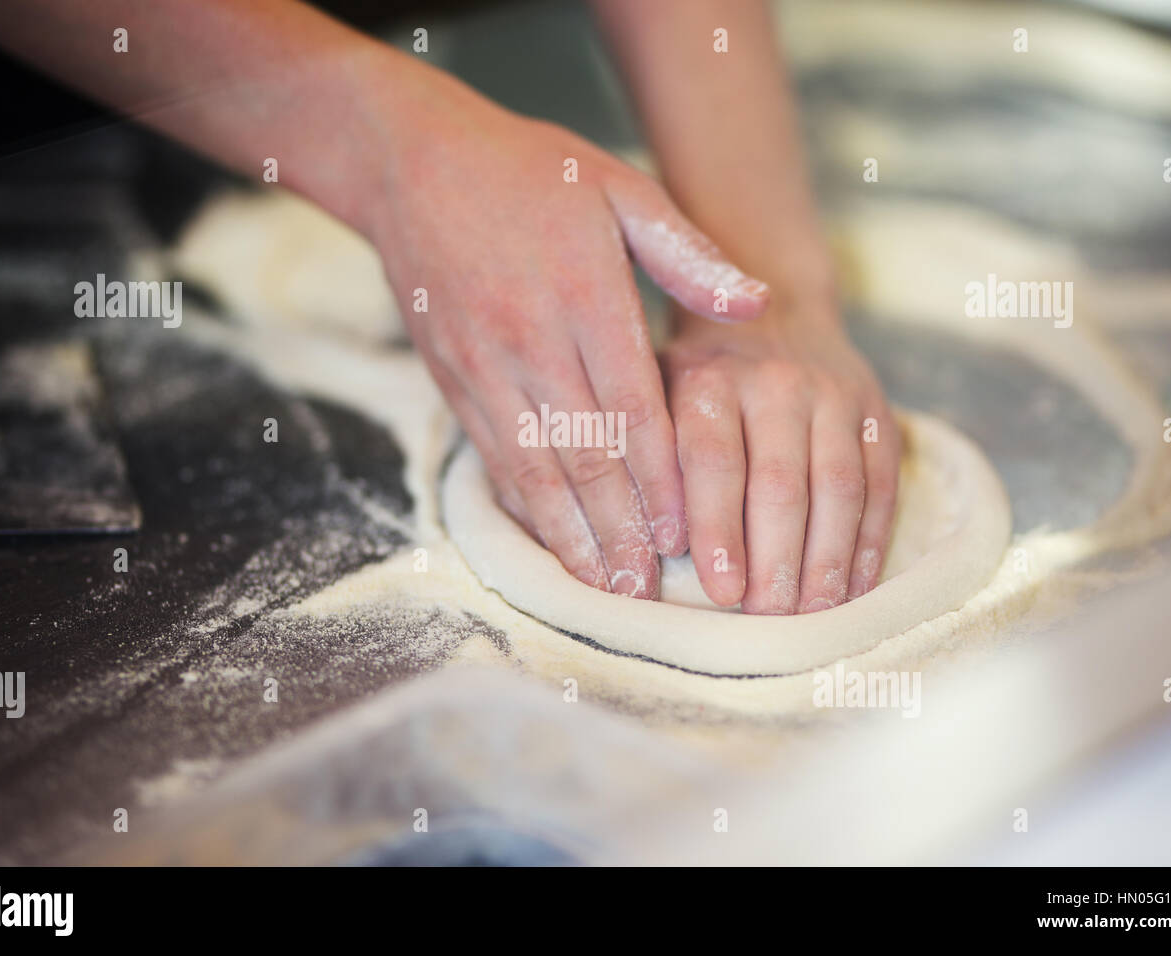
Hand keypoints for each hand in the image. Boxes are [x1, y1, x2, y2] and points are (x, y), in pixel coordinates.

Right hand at [362, 66, 769, 596]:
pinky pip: (491, 456)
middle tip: (647, 592)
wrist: (414, 164)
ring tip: (602, 587)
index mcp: (582, 295)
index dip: (659, 478)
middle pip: (582, 455)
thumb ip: (688, 253)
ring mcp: (482, 365)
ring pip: (532, 468)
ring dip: (570, 535)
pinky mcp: (451, 379)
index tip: (683, 535)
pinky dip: (522, 506)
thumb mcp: (619, 188)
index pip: (631, 407)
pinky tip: (547, 541)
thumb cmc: (530, 173)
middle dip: (618, 530)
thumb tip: (756, 305)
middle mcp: (529, 339)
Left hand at [661, 307, 899, 612]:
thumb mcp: (657, 398)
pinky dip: (870, 543)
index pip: (714, 460)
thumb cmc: (698, 382)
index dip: (718, 530)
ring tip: (812, 615)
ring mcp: (833, 397)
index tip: (720, 591)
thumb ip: (648, 462)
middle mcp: (775, 384)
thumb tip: (633, 547)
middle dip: (776, 560)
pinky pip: (880, 485)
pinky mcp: (876, 414)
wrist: (775, 311)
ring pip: (837, 488)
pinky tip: (853, 588)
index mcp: (709, 381)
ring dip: (827, 560)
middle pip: (780, 483)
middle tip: (767, 619)